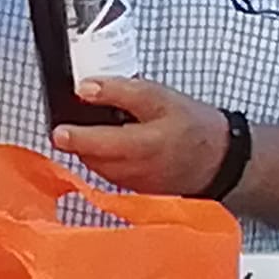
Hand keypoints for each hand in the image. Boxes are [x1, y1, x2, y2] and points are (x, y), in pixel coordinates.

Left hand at [50, 78, 231, 196]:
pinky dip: (104, 160)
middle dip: (79, 141)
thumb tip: (85, 88)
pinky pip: (110, 175)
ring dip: (90, 151)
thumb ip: (120, 91)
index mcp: (143, 146)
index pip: (98, 144)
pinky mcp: (137, 190)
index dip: (75, 137)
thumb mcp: (160, 97)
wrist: (221, 160)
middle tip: (72, 122)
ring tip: (95, 130)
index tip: (58, 130)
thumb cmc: (194, 127)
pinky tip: (112, 144)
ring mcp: (135, 184)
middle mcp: (136, 170)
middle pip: (92, 158)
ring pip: (98, 168)